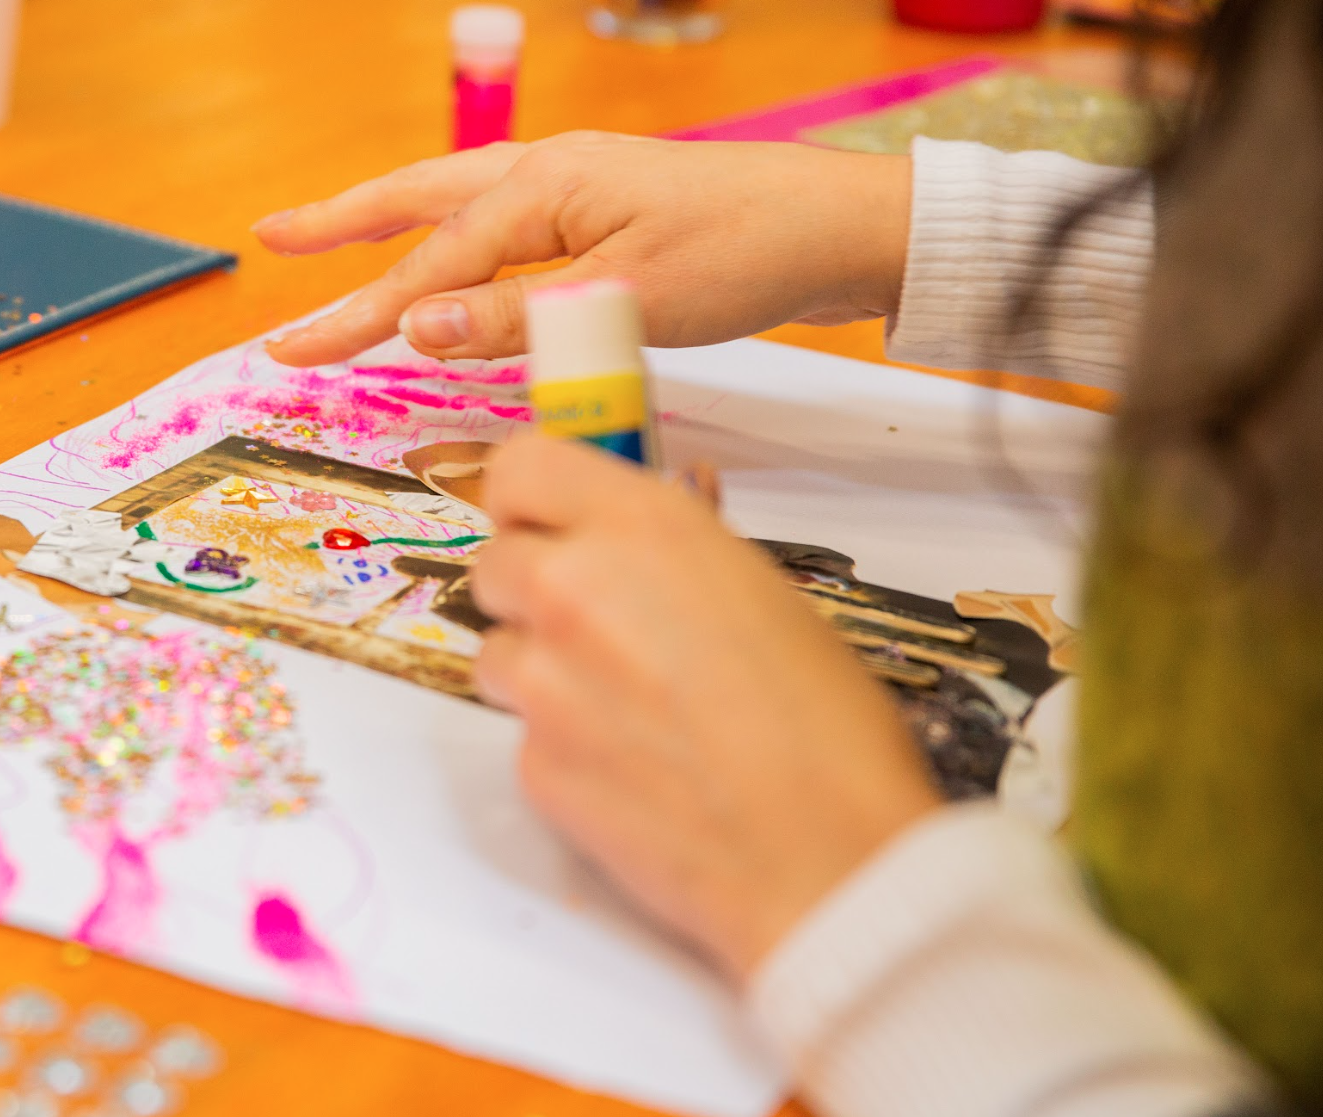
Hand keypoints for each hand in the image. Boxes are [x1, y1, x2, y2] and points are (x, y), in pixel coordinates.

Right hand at [253, 132, 911, 365]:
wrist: (842, 228)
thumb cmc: (744, 255)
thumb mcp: (627, 298)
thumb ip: (516, 315)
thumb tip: (413, 326)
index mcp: (546, 187)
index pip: (433, 262)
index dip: (359, 312)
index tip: (293, 349)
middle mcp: (551, 174)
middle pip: (424, 200)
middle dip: (345, 225)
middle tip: (273, 239)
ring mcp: (579, 189)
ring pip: (460, 204)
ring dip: (392, 221)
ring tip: (331, 235)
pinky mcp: (607, 214)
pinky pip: (505, 226)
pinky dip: (456, 241)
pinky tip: (450, 259)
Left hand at [470, 434, 939, 983]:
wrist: (824, 856)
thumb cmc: (826, 727)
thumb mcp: (765, 596)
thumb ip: (680, 553)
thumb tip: (652, 527)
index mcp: (642, 527)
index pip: (522, 467)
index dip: (531, 500)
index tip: (550, 525)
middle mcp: (573, 588)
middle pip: (496, 561)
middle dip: (536, 589)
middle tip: (600, 629)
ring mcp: (542, 681)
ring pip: (498, 651)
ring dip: (542, 670)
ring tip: (629, 709)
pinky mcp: (531, 764)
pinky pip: (521, 733)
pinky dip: (562, 745)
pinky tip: (634, 769)